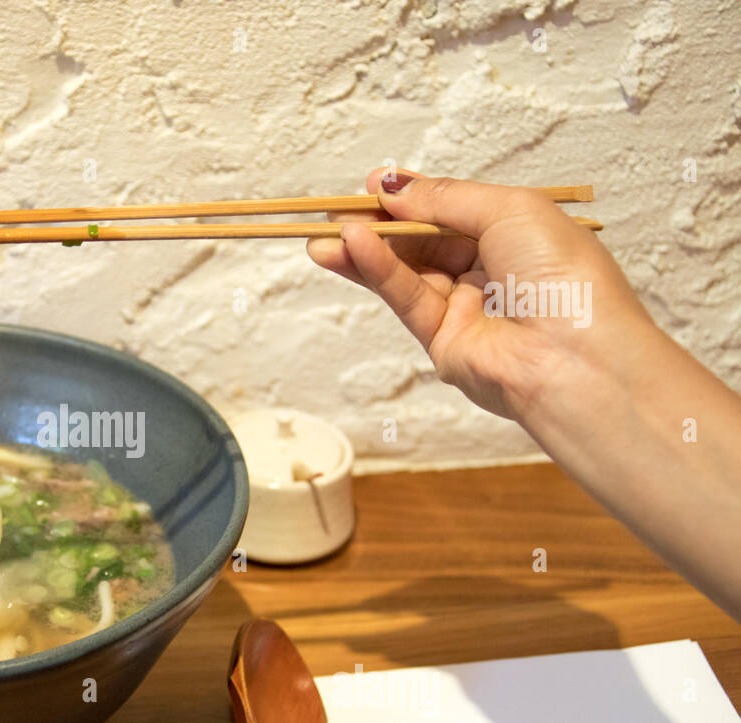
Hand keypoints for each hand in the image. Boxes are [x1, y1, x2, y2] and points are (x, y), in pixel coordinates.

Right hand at [307, 168, 653, 421]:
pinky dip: (379, 271)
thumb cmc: (565, 277)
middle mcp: (490, 271)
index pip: (452, 212)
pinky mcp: (443, 342)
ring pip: (406, 271)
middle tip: (334, 211)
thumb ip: (444, 199)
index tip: (373, 186)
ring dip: (366, 250)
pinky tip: (353, 248)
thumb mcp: (509, 211)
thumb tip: (392, 187)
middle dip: (379, 225)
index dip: (413, 198)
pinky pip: (406, 297)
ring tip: (325, 234)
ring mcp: (465, 309)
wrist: (575, 359)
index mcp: (517, 236)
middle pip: (422, 241)